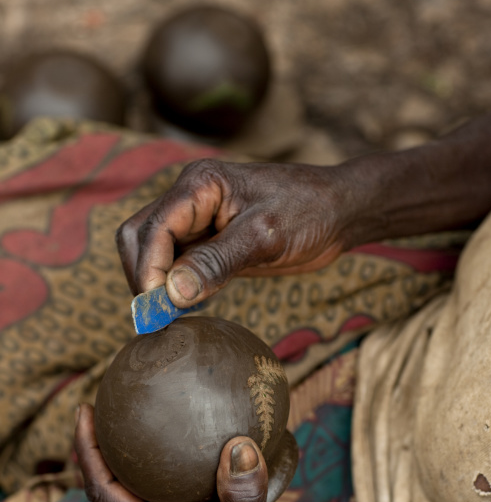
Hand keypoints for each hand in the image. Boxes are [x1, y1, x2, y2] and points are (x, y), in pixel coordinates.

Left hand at [75, 403, 321, 501]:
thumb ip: (242, 494)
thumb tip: (238, 444)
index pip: (105, 491)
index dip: (88, 452)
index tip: (85, 412)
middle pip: (116, 488)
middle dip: (103, 450)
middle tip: (106, 409)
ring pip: (148, 490)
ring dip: (138, 458)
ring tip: (144, 420)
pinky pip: (182, 491)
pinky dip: (179, 467)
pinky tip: (201, 446)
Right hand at [116, 159, 350, 305]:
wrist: (339, 212)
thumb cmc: (309, 212)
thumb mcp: (264, 237)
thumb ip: (217, 262)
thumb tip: (172, 292)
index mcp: (199, 184)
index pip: (153, 227)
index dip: (149, 268)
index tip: (159, 307)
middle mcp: (190, 199)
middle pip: (140, 237)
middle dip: (143, 276)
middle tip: (159, 317)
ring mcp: (198, 221)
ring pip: (154, 253)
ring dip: (155, 284)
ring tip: (170, 317)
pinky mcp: (210, 243)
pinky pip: (178, 265)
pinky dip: (175, 287)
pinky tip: (187, 308)